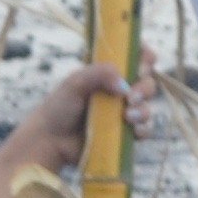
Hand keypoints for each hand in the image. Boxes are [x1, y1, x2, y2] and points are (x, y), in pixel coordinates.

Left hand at [1, 58, 137, 178]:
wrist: (50, 140)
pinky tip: (132, 130)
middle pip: (148, 82)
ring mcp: (123, 112)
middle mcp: (119, 90)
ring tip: (127, 116)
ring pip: (147, 106)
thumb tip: (124, 84)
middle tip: (131, 96)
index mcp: (108, 72)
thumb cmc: (58, 107)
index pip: (136, 57)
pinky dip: (143, 129)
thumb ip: (98, 74)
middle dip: (145, 87)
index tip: (143, 64)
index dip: (145, 57)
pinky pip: (144, 130)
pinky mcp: (124, 133)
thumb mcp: (74, 83)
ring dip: (143, 110)